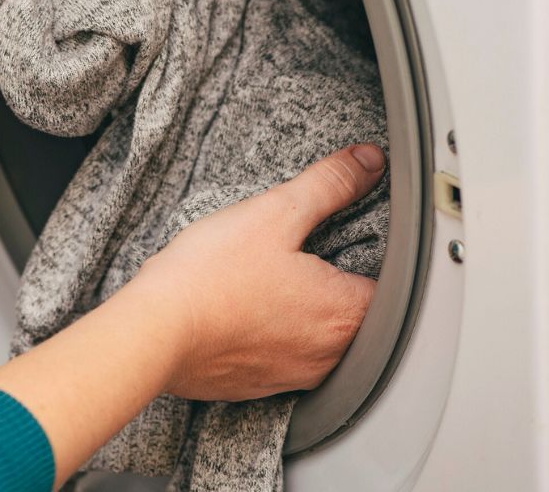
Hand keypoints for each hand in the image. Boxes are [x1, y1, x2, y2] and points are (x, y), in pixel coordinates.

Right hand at [0, 144, 384, 486]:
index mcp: (346, 314)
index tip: (358, 234)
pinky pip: (286, 358)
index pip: (396, 285)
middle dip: (346, 281)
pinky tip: (252, 306)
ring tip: (281, 277)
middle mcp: (329, 356)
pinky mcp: (259, 386)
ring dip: (311, 311)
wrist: (152, 333)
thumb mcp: (275, 212)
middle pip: (363, 316)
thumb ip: (330, 184)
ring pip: (324, 340)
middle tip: (316, 250)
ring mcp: (294, 376)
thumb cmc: (210, 278)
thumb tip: (368, 161)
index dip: (382, 253)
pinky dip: (278, 332)